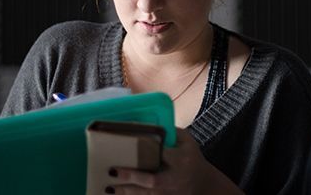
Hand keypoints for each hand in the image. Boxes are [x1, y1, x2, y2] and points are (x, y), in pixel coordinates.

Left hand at [106, 128, 242, 194]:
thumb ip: (173, 132)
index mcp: (181, 159)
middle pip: (152, 179)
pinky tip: (114, 194)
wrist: (203, 185)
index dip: (147, 149)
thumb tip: (151, 122)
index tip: (131, 142)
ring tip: (107, 187)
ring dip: (126, 191)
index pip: (162, 153)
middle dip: (132, 176)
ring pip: (145, 194)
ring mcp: (168, 192)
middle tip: (113, 170)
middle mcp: (174, 177)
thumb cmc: (191, 158)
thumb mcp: (188, 142)